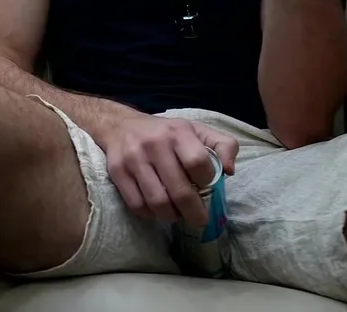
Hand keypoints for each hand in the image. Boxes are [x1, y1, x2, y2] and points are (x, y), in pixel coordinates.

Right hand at [94, 115, 238, 225]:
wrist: (120, 126)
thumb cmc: (166, 132)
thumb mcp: (197, 130)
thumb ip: (223, 145)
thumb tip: (229, 171)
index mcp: (178, 132)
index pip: (198, 163)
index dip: (206, 181)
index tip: (206, 187)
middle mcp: (155, 144)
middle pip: (180, 190)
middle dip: (194, 212)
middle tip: (199, 220)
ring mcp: (134, 159)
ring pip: (158, 202)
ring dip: (171, 216)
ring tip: (177, 215)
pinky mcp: (117, 172)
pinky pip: (137, 205)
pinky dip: (150, 214)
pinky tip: (156, 209)